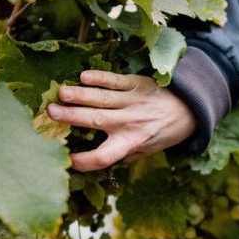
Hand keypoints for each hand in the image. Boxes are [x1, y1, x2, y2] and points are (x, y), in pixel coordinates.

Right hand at [47, 70, 195, 171]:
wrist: (188, 111)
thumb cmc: (160, 134)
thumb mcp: (144, 152)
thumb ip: (120, 155)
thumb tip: (91, 161)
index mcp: (130, 144)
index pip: (103, 157)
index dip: (82, 161)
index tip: (63, 158)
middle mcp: (130, 123)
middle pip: (97, 121)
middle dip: (72, 117)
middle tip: (50, 112)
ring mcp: (133, 102)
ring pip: (103, 99)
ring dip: (81, 95)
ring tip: (62, 93)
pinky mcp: (137, 84)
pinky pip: (116, 81)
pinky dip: (100, 78)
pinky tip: (84, 76)